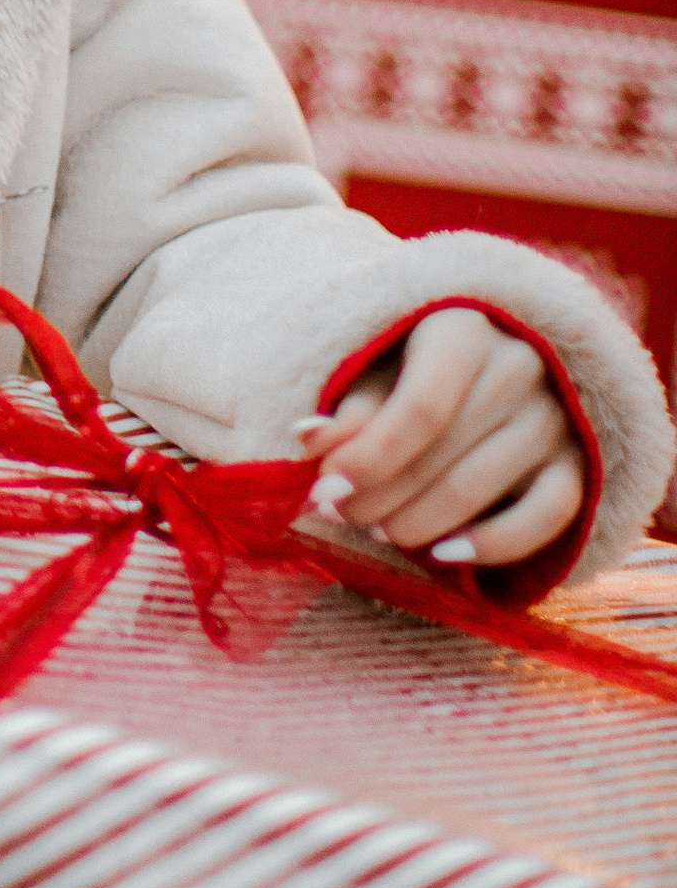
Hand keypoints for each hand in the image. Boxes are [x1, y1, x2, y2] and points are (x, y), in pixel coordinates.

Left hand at [298, 308, 583, 569]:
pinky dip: (494, 544)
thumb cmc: (423, 369)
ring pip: (481, 486)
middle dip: (380, 494)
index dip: (369, 456)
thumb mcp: (381, 371)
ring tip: (377, 531)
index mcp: (464, 331)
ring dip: (419, 522)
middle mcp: (520, 368)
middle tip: (338, 514)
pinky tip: (445, 555)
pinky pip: (545, 517)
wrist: (504, 367)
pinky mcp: (579, 465)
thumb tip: (307, 439)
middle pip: (443, 451)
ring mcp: (555, 418)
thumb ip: (351, 408)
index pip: (420, 407)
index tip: (325, 488)